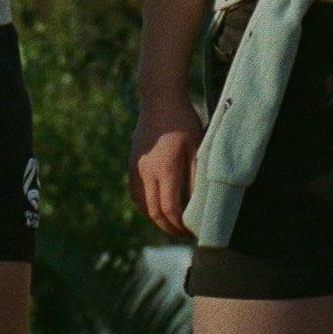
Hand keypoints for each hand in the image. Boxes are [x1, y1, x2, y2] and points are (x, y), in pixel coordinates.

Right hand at [130, 91, 202, 232]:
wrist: (159, 99)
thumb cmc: (184, 121)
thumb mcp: (197, 148)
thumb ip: (197, 178)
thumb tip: (200, 205)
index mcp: (165, 170)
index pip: (170, 210)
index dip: (181, 226)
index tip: (193, 231)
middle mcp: (147, 172)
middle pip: (154, 213)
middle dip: (169, 228)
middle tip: (184, 234)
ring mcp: (137, 168)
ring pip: (142, 205)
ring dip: (156, 220)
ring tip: (172, 224)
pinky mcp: (133, 163)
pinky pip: (136, 193)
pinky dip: (145, 206)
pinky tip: (156, 207)